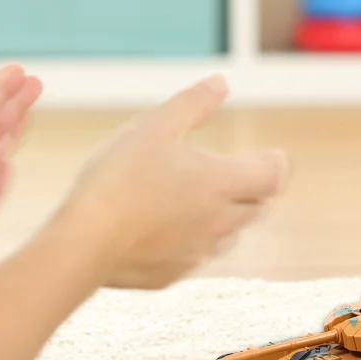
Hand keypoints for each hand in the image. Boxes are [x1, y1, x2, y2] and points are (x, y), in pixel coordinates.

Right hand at [62, 75, 289, 288]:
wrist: (83, 243)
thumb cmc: (120, 177)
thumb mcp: (156, 126)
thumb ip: (194, 104)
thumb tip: (221, 83)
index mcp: (222, 183)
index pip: (273, 177)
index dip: (277, 165)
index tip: (272, 156)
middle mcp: (220, 222)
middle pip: (257, 208)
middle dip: (256, 191)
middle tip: (245, 177)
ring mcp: (197, 253)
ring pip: (229, 236)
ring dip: (227, 218)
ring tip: (206, 202)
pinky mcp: (172, 275)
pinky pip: (195, 258)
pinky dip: (193, 241)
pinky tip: (170, 230)